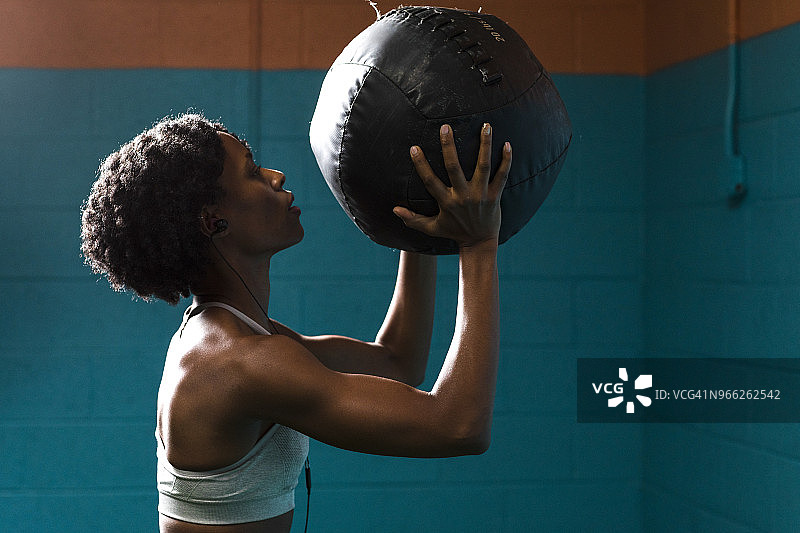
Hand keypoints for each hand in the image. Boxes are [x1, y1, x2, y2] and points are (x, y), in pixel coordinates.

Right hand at [393, 123, 511, 248]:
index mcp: (446, 202)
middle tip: (446, 127)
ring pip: (483, 166)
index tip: (414, 148)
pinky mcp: (495, 195)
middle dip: (449, 147)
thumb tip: (394, 210)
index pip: (430, 181)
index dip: (421, 164)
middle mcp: (463, 197)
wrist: (479, 243)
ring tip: (486, 125)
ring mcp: (480, 195)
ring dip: (485, 145)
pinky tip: (508, 144)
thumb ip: (413, 219)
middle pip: (454, 168)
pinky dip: (506, 160)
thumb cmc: (454, 233)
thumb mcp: (432, 228)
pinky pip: (502, 175)